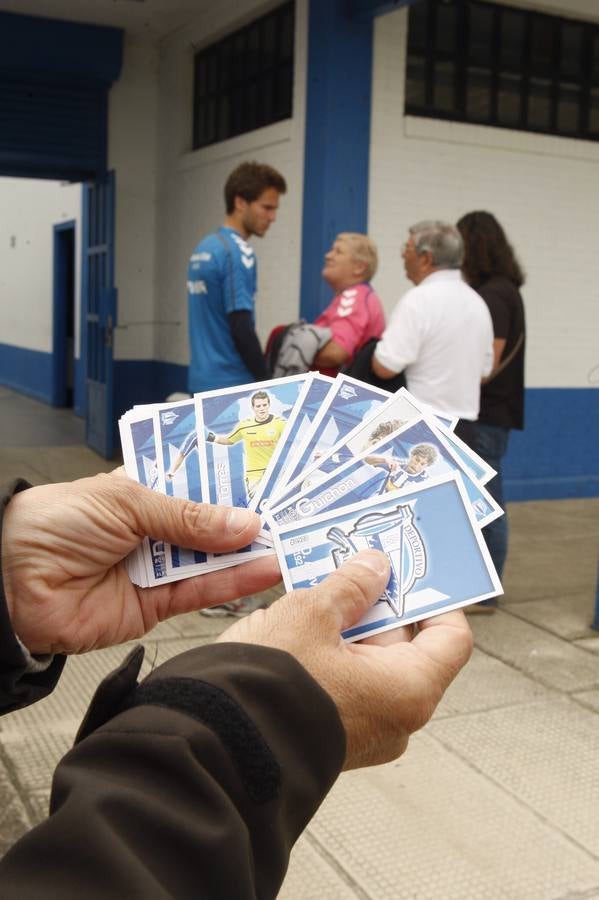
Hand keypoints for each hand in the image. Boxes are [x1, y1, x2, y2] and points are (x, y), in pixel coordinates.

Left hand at [2, 470, 280, 655]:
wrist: (7, 582)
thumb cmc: (55, 523)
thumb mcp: (127, 502)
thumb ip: (187, 516)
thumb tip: (244, 523)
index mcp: (142, 493)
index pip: (196, 484)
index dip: (231, 483)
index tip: (271, 478)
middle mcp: (152, 530)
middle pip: (209, 524)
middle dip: (248, 519)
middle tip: (294, 513)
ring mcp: (154, 568)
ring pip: (211, 559)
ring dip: (249, 552)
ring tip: (291, 540)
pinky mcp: (154, 607)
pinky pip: (200, 592)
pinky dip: (233, 583)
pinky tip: (264, 570)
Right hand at [218, 551, 471, 769]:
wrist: (215, 747)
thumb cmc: (271, 686)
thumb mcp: (311, 614)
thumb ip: (350, 586)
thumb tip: (374, 567)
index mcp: (408, 690)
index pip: (451, 638)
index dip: (437, 598)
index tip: (413, 570)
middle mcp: (395, 718)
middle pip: (404, 646)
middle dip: (378, 603)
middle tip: (353, 567)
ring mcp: (363, 732)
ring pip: (368, 663)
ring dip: (347, 625)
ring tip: (315, 590)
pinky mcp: (331, 735)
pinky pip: (343, 684)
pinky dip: (329, 653)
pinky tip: (298, 626)